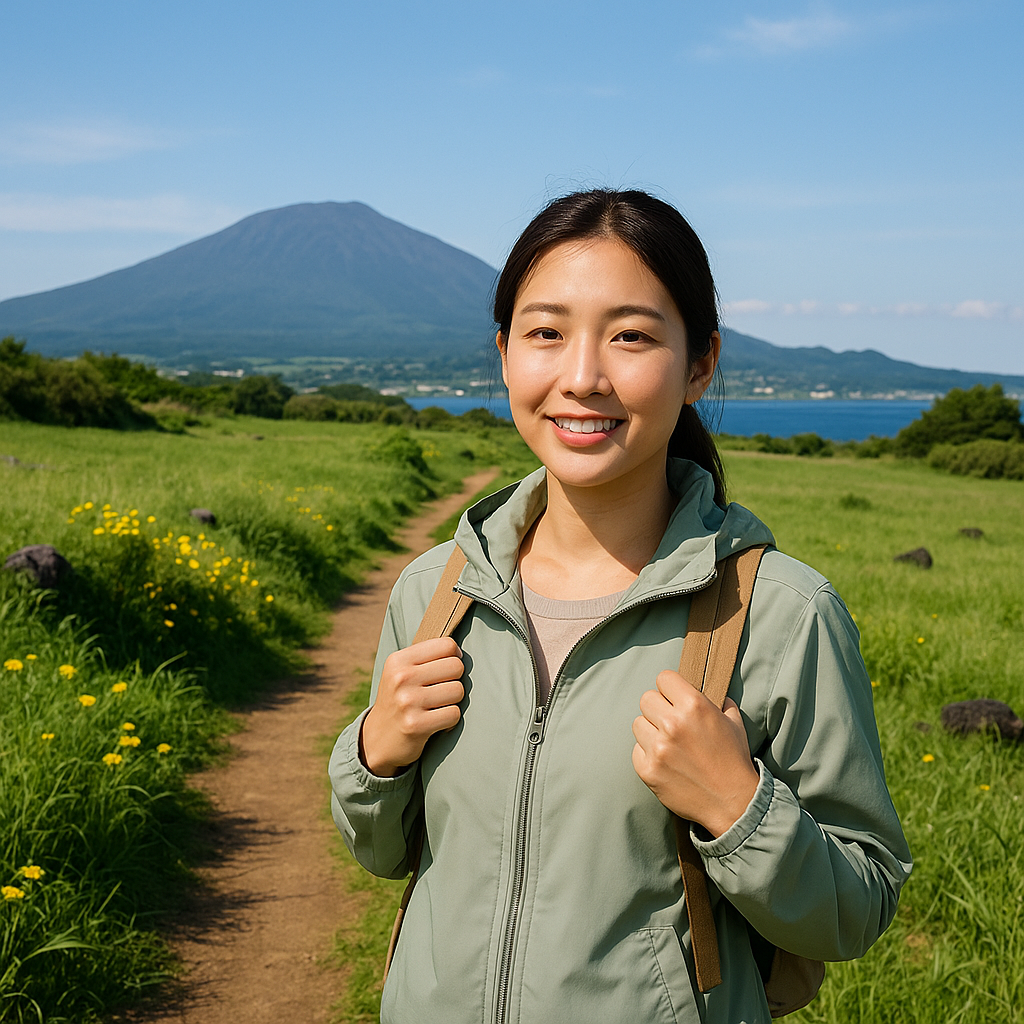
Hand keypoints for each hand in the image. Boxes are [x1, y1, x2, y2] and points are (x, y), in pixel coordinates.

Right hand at [360, 637, 464, 776]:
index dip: (454, 657)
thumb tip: (458, 651)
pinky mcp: (416, 725)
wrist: (377, 740)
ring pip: (458, 690)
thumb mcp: (401, 672)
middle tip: (442, 690)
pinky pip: (454, 714)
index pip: (447, 645)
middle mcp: (401, 678)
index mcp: (398, 660)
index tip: (447, 669)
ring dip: (454, 701)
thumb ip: (426, 657)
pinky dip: (450, 720)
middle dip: (455, 680)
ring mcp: (408, 701)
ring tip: (438, 706)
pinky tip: (437, 721)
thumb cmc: (399, 700)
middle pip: (456, 667)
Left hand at [632, 670, 758, 837]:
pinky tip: (665, 761)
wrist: (733, 803)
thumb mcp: (734, 723)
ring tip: (668, 743)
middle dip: (658, 708)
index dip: (670, 688)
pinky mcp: (648, 770)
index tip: (674, 698)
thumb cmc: (734, 761)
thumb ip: (720, 702)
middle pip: (646, 699)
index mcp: (694, 706)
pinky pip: (636, 749)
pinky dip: (647, 754)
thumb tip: (712, 692)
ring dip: (651, 731)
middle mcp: (672, 723)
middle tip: (671, 722)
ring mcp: (658, 748)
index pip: (664, 678)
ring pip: (638, 723)